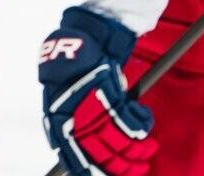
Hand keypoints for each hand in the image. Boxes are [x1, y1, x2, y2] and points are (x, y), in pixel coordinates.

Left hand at [38, 6, 156, 175]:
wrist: (81, 41)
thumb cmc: (75, 76)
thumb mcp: (65, 102)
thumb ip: (70, 128)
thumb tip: (82, 159)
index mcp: (56, 119)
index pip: (73, 156)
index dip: (92, 171)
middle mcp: (72, 115)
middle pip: (101, 153)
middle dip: (122, 165)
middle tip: (138, 168)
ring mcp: (91, 105)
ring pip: (119, 140)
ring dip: (138, 149)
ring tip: (147, 151)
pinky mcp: (110, 93)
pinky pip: (131, 120)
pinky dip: (142, 124)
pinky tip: (146, 122)